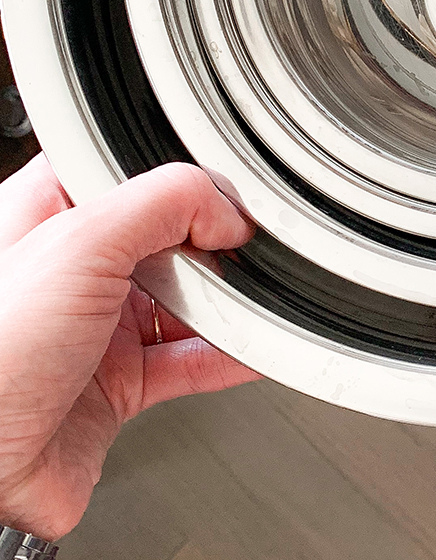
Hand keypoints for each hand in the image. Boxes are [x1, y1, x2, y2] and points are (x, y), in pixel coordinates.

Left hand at [0, 155, 256, 541]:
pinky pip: (190, 361)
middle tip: (243, 254)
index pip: (132, 174)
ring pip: (186, 302)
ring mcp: (96, 329)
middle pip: (169, 239)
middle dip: (214, 246)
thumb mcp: (79, 243)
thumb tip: (226, 211)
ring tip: (263, 300)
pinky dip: (231, 356)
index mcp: (48, 216)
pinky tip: (257, 347)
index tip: (225, 198)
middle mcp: (72, 270)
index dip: (182, 181)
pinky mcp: (117, 385)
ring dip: (229, 305)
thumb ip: (163, 204)